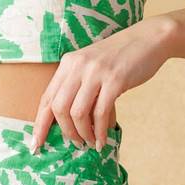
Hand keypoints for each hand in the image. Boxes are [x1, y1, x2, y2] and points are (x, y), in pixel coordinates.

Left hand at [30, 15, 175, 153]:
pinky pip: (100, 113)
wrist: (148, 40)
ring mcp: (96, 72)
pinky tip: (102, 140)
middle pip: (59, 108)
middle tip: (76, 143)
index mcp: (69, 63)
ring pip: (77, 113)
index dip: (40, 124)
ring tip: (90, 141)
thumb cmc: (120, 60)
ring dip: (83, 134)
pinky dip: (99, 132)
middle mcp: (78, 65)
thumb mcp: (92, 69)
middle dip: (65, 132)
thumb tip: (71, 125)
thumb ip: (79, 90)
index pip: (47, 98)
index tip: (36, 145)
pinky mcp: (114, 80)